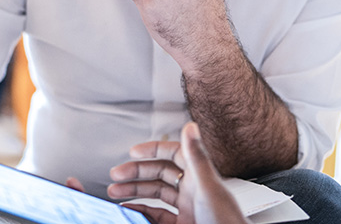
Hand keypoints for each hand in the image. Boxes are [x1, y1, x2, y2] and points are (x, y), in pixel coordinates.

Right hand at [109, 122, 247, 223]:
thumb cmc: (226, 222)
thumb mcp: (208, 187)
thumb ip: (197, 157)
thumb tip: (191, 126)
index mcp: (200, 176)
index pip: (173, 154)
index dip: (153, 150)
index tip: (133, 151)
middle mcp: (193, 190)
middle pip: (160, 174)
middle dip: (136, 173)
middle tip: (117, 174)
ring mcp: (188, 208)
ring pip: (156, 194)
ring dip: (135, 192)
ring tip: (115, 191)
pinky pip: (158, 215)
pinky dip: (142, 211)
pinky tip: (130, 209)